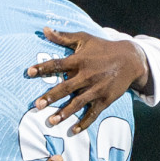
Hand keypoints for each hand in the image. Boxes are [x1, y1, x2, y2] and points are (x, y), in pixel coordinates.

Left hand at [27, 28, 148, 132]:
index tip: (29, 72)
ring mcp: (96, 89)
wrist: (130, 59)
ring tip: (51, 121)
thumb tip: (44, 29)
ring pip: (78, 103)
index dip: (43, 68)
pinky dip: (84, 123)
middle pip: (66, 87)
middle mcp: (87, 75)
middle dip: (51, 96)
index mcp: (80, 60)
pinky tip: (74, 131)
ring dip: (65, 113)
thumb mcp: (84, 39)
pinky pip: (93, 113)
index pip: (58, 64)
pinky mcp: (105, 99)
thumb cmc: (103, 48)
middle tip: (37, 105)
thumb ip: (63, 37)